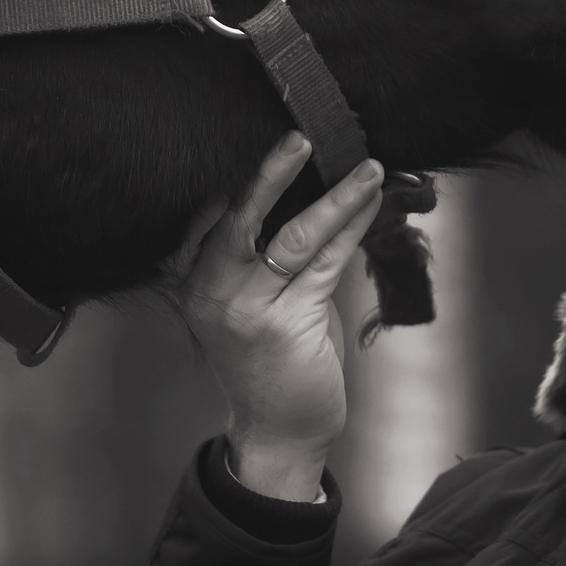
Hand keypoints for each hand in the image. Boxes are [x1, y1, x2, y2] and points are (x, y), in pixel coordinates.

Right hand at [173, 133, 382, 500]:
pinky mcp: (289, 324)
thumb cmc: (272, 361)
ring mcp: (248, 310)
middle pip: (242, 217)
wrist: (278, 430)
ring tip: (367, 167)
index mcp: (194, 282)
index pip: (215, 215)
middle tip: (302, 135)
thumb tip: (307, 192)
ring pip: (295, 237)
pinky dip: (352, 228)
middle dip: (274, 173)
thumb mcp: (250, 303)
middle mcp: (213, 293)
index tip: (278, 140)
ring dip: (336, 197)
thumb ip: (262, 256)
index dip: (244, 176)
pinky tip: (370, 205)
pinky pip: (325, 263)